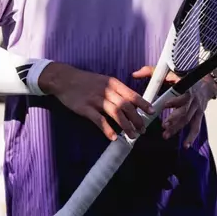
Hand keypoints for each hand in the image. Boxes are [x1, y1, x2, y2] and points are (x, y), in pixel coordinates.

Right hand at [38, 62, 153, 141]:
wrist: (64, 79)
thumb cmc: (85, 81)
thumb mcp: (103, 80)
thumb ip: (116, 90)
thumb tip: (130, 103)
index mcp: (113, 83)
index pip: (132, 94)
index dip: (143, 104)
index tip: (152, 112)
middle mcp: (106, 90)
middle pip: (126, 106)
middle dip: (136, 119)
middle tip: (142, 130)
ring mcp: (95, 99)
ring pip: (116, 113)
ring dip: (126, 126)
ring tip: (132, 136)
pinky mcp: (85, 108)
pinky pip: (99, 120)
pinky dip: (107, 129)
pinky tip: (113, 137)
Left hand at [133, 66, 214, 148]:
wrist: (205, 84)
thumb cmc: (184, 77)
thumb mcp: (170, 71)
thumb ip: (152, 72)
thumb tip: (135, 74)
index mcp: (185, 86)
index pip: (180, 94)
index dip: (173, 100)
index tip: (164, 105)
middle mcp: (192, 98)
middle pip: (184, 110)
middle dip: (174, 119)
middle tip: (164, 125)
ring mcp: (196, 108)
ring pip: (187, 120)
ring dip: (177, 128)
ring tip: (165, 135)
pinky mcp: (199, 115)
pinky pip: (196, 127)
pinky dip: (191, 137)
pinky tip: (185, 145)